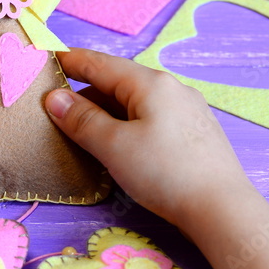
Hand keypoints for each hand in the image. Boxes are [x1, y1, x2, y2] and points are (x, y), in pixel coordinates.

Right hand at [44, 48, 252, 229]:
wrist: (222, 209)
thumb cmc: (165, 173)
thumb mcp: (113, 146)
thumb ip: (81, 120)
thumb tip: (55, 98)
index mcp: (151, 83)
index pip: (100, 63)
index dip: (70, 61)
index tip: (46, 58)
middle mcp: (172, 89)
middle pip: (118, 82)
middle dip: (86, 91)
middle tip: (56, 106)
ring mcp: (187, 110)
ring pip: (136, 102)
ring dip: (106, 111)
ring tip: (82, 128)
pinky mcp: (195, 133)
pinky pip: (151, 118)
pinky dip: (127, 123)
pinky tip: (120, 143)